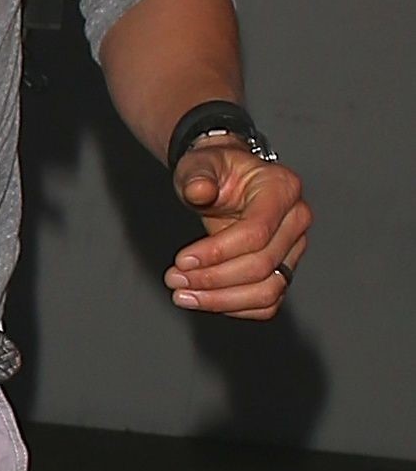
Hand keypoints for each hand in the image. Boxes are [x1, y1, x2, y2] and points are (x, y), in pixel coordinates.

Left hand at [166, 140, 309, 319]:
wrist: (226, 181)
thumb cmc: (216, 170)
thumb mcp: (200, 163)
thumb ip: (197, 175)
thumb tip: (198, 190)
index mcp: (283, 188)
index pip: (257, 232)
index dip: (217, 252)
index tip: (181, 260)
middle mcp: (296, 220)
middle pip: (262, 265)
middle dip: (213, 279)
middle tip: (174, 279)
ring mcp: (294, 248)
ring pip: (268, 291)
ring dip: (221, 300)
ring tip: (183, 295)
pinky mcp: (284, 270)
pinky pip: (266, 303)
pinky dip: (233, 307)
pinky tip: (203, 300)